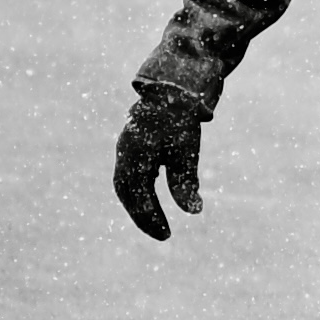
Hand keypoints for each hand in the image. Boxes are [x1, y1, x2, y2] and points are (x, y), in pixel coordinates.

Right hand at [112, 90, 207, 239]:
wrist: (173, 84)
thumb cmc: (180, 119)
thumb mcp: (186, 153)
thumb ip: (186, 183)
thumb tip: (194, 212)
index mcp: (134, 157)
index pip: (138, 197)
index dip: (150, 218)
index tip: (166, 235)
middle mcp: (124, 152)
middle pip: (127, 193)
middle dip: (143, 215)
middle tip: (161, 233)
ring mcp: (126, 145)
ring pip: (126, 183)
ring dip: (140, 203)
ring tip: (156, 219)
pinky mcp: (132, 141)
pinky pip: (130, 170)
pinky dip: (140, 187)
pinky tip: (152, 194)